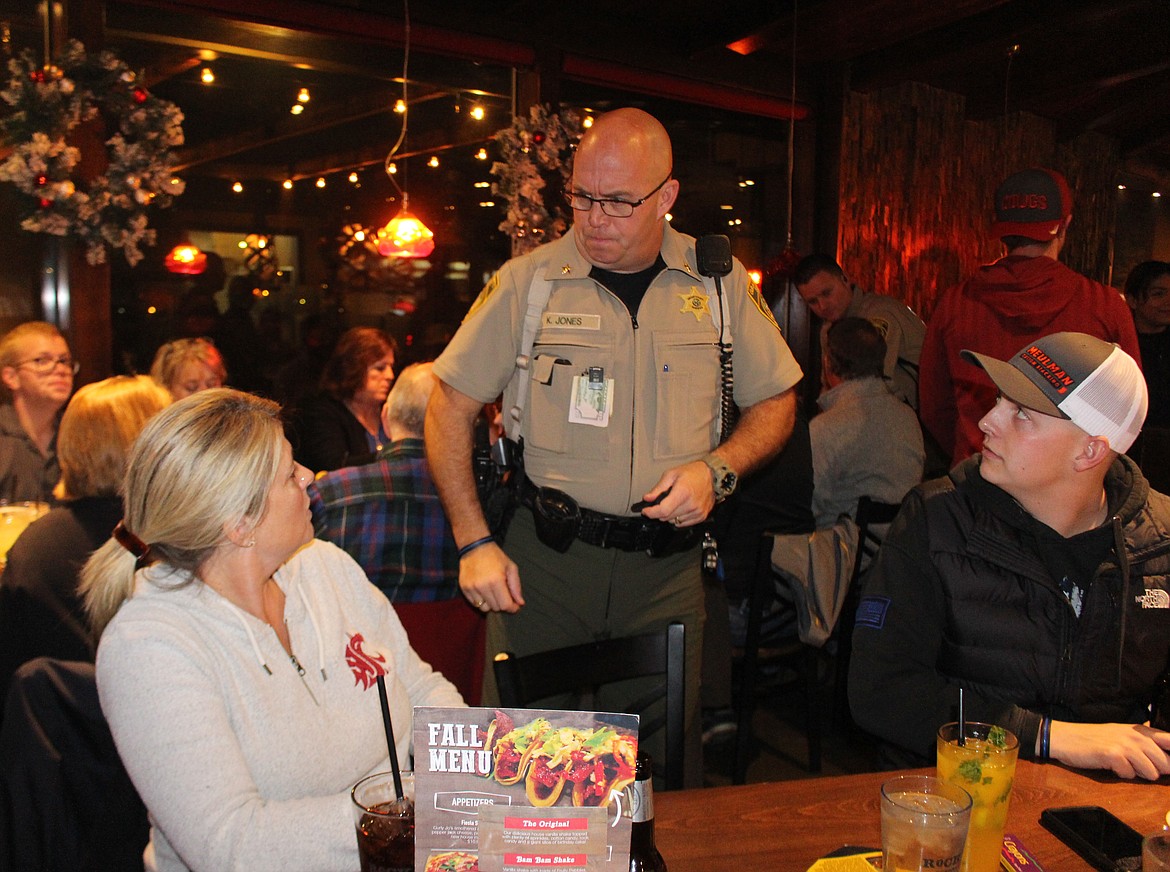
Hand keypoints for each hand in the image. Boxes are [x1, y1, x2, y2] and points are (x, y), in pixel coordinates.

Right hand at [459, 542, 523, 613]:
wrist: (475, 546)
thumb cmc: (495, 556)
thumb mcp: (511, 567)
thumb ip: (516, 587)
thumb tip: (520, 603)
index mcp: (496, 580)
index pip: (505, 605)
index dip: (512, 607)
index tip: (515, 605)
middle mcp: (482, 586)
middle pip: (496, 608)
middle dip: (502, 603)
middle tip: (503, 594)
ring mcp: (472, 588)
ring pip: (484, 608)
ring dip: (491, 603)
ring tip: (492, 592)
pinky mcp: (464, 588)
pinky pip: (474, 603)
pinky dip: (481, 601)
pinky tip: (484, 591)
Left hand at [639, 460, 713, 527]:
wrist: (711, 475)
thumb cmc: (692, 473)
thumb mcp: (671, 475)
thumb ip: (658, 488)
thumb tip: (647, 498)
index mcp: (683, 492)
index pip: (663, 510)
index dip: (651, 512)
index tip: (646, 510)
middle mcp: (691, 504)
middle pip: (667, 517)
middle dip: (659, 511)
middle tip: (661, 502)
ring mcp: (697, 512)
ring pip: (674, 522)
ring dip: (669, 515)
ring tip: (674, 502)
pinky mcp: (701, 516)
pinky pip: (683, 523)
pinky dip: (678, 518)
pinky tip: (680, 508)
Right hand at [1050, 720, 1169, 779]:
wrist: (1066, 738)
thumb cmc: (1095, 738)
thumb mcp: (1123, 733)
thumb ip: (1146, 740)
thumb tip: (1167, 749)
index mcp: (1141, 730)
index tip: (1165, 764)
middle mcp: (1136, 735)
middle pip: (1166, 764)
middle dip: (1155, 771)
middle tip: (1137, 766)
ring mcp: (1125, 744)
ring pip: (1152, 773)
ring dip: (1138, 774)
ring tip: (1123, 765)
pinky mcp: (1113, 755)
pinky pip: (1130, 775)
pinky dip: (1122, 775)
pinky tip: (1111, 766)